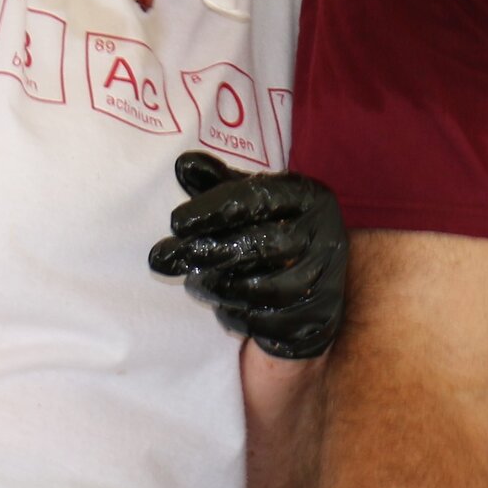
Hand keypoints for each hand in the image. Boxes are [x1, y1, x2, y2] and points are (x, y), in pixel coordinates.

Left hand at [149, 151, 348, 358]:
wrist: (319, 284)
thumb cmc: (276, 232)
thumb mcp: (254, 202)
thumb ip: (220, 184)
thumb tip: (183, 165)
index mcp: (309, 198)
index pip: (259, 198)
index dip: (215, 209)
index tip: (176, 222)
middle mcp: (323, 236)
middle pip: (263, 245)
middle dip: (208, 253)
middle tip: (163, 258)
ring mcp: (323, 280)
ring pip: (264, 289)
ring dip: (218, 287)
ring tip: (194, 282)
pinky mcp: (316, 319)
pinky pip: (268, 322)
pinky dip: (237, 316)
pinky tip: (224, 307)